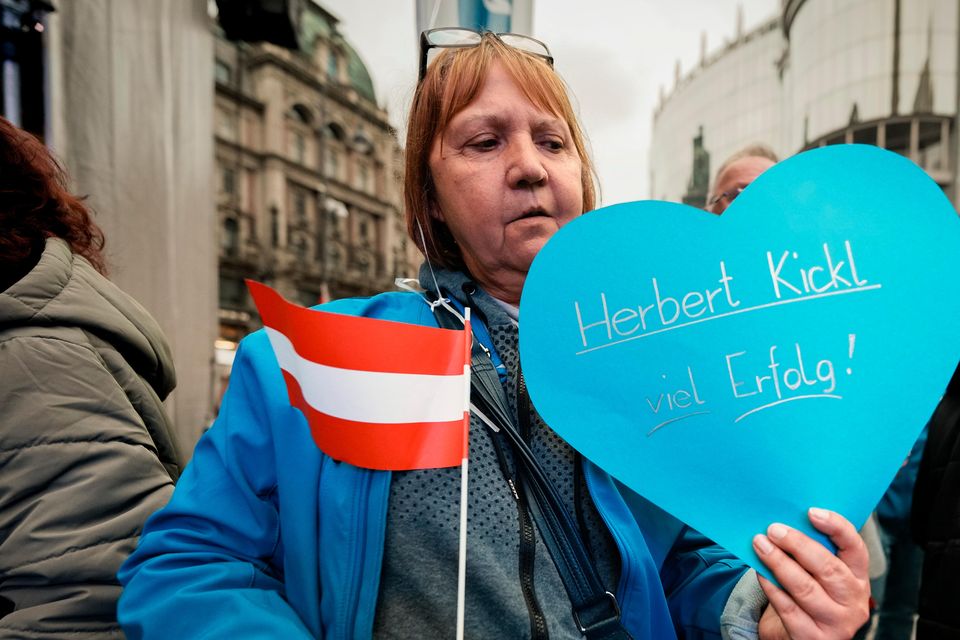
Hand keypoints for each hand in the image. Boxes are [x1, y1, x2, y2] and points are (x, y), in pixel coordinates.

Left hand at [753, 508, 869, 638]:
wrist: (805, 633)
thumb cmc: (811, 591)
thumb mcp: (820, 573)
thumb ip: (813, 550)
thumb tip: (785, 521)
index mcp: (859, 577)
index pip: (855, 547)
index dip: (836, 527)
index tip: (811, 512)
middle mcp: (854, 601)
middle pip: (827, 568)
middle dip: (798, 545)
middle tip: (773, 529)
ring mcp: (837, 623)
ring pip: (806, 588)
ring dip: (779, 563)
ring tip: (760, 545)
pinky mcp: (814, 638)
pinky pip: (788, 608)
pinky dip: (771, 587)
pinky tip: (760, 572)